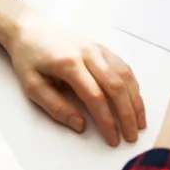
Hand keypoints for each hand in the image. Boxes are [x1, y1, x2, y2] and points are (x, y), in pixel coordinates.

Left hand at [0, 0, 145, 146]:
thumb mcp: (32, 86)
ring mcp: (98, 50)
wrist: (31, 29)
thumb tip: (80, 126)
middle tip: (132, 136)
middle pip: (116, 87)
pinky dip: (133, 86)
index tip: (113, 139)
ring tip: (140, 122)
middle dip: (127, 114)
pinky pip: (124, 68)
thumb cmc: (29, 59)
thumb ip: (56, 107)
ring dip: (135, 101)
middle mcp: (89, 54)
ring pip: (125, 76)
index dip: (107, 120)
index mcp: (69, 64)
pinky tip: (135, 101)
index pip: (95, 97)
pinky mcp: (103, 49)